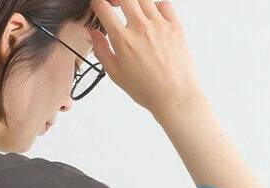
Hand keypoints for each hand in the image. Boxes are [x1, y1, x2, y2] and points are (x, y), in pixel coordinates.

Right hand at [88, 0, 202, 114]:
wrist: (175, 96)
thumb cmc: (147, 90)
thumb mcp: (116, 75)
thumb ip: (102, 51)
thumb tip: (94, 34)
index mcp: (123, 40)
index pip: (104, 9)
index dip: (97, 4)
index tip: (98, 6)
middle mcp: (141, 28)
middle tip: (114, 5)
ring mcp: (159, 24)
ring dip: (134, 2)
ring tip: (133, 12)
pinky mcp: (174, 25)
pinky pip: (164, 4)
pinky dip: (156, 5)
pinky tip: (152, 16)